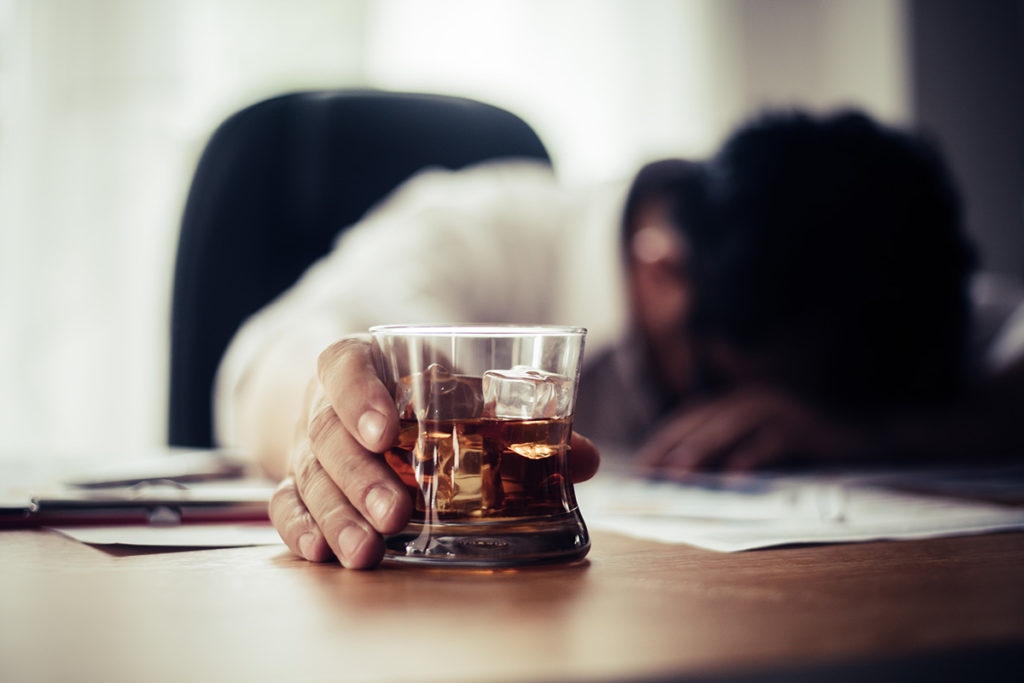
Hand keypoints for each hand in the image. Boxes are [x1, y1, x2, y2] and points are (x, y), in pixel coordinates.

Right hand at [268, 336, 600, 567]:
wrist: (363, 393)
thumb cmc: (422, 391)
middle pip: (326, 433)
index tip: (385, 429)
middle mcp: (324, 402)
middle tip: (396, 511)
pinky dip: (301, 529)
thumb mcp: (462, 392)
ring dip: (338, 515)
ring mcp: (306, 445)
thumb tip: (587, 458)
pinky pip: (287, 503)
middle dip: (361, 476)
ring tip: (370, 550)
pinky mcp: (299, 480)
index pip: (345, 365)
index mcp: (361, 362)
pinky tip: (323, 554)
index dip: (360, 395)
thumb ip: (517, 422)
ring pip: (309, 476)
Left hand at [636, 387, 868, 473]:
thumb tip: (683, 480)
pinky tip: (734, 475)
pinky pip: (772, 440)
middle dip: (673, 445)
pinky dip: (751, 455)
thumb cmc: (804, 449)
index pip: (689, 418)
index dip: (664, 439)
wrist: (865, 437)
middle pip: (703, 420)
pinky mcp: (803, 423)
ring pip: (730, 426)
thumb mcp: (758, 450)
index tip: (641, 465)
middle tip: (650, 471)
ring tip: (678, 473)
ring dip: (702, 449)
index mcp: (737, 402)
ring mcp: (778, 407)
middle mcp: (752, 399)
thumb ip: (726, 457)